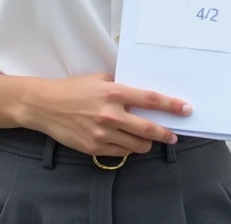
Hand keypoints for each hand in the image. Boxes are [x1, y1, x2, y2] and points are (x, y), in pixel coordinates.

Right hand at [23, 72, 191, 156]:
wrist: (44, 105)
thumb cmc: (73, 89)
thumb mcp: (98, 78)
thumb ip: (120, 85)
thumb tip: (141, 92)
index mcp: (113, 93)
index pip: (149, 99)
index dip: (170, 105)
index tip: (185, 109)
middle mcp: (110, 114)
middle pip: (148, 128)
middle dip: (165, 133)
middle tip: (173, 135)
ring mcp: (102, 133)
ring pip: (136, 144)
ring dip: (147, 143)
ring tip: (148, 139)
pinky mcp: (94, 147)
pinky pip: (121, 153)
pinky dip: (128, 148)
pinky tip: (128, 142)